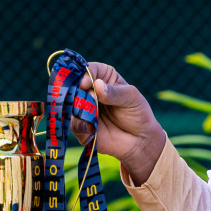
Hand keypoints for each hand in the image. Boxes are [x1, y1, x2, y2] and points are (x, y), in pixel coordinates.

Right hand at [72, 62, 167, 183]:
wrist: (139, 140)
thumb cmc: (137, 113)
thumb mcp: (131, 98)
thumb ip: (114, 92)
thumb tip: (98, 85)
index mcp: (102, 78)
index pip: (88, 70)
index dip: (84, 75)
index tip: (86, 83)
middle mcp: (89, 91)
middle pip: (74, 87)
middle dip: (79, 93)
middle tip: (89, 100)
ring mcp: (83, 109)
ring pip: (71, 105)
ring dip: (80, 110)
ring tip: (94, 116)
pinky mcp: (81, 127)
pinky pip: (73, 124)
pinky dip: (81, 125)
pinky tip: (91, 128)